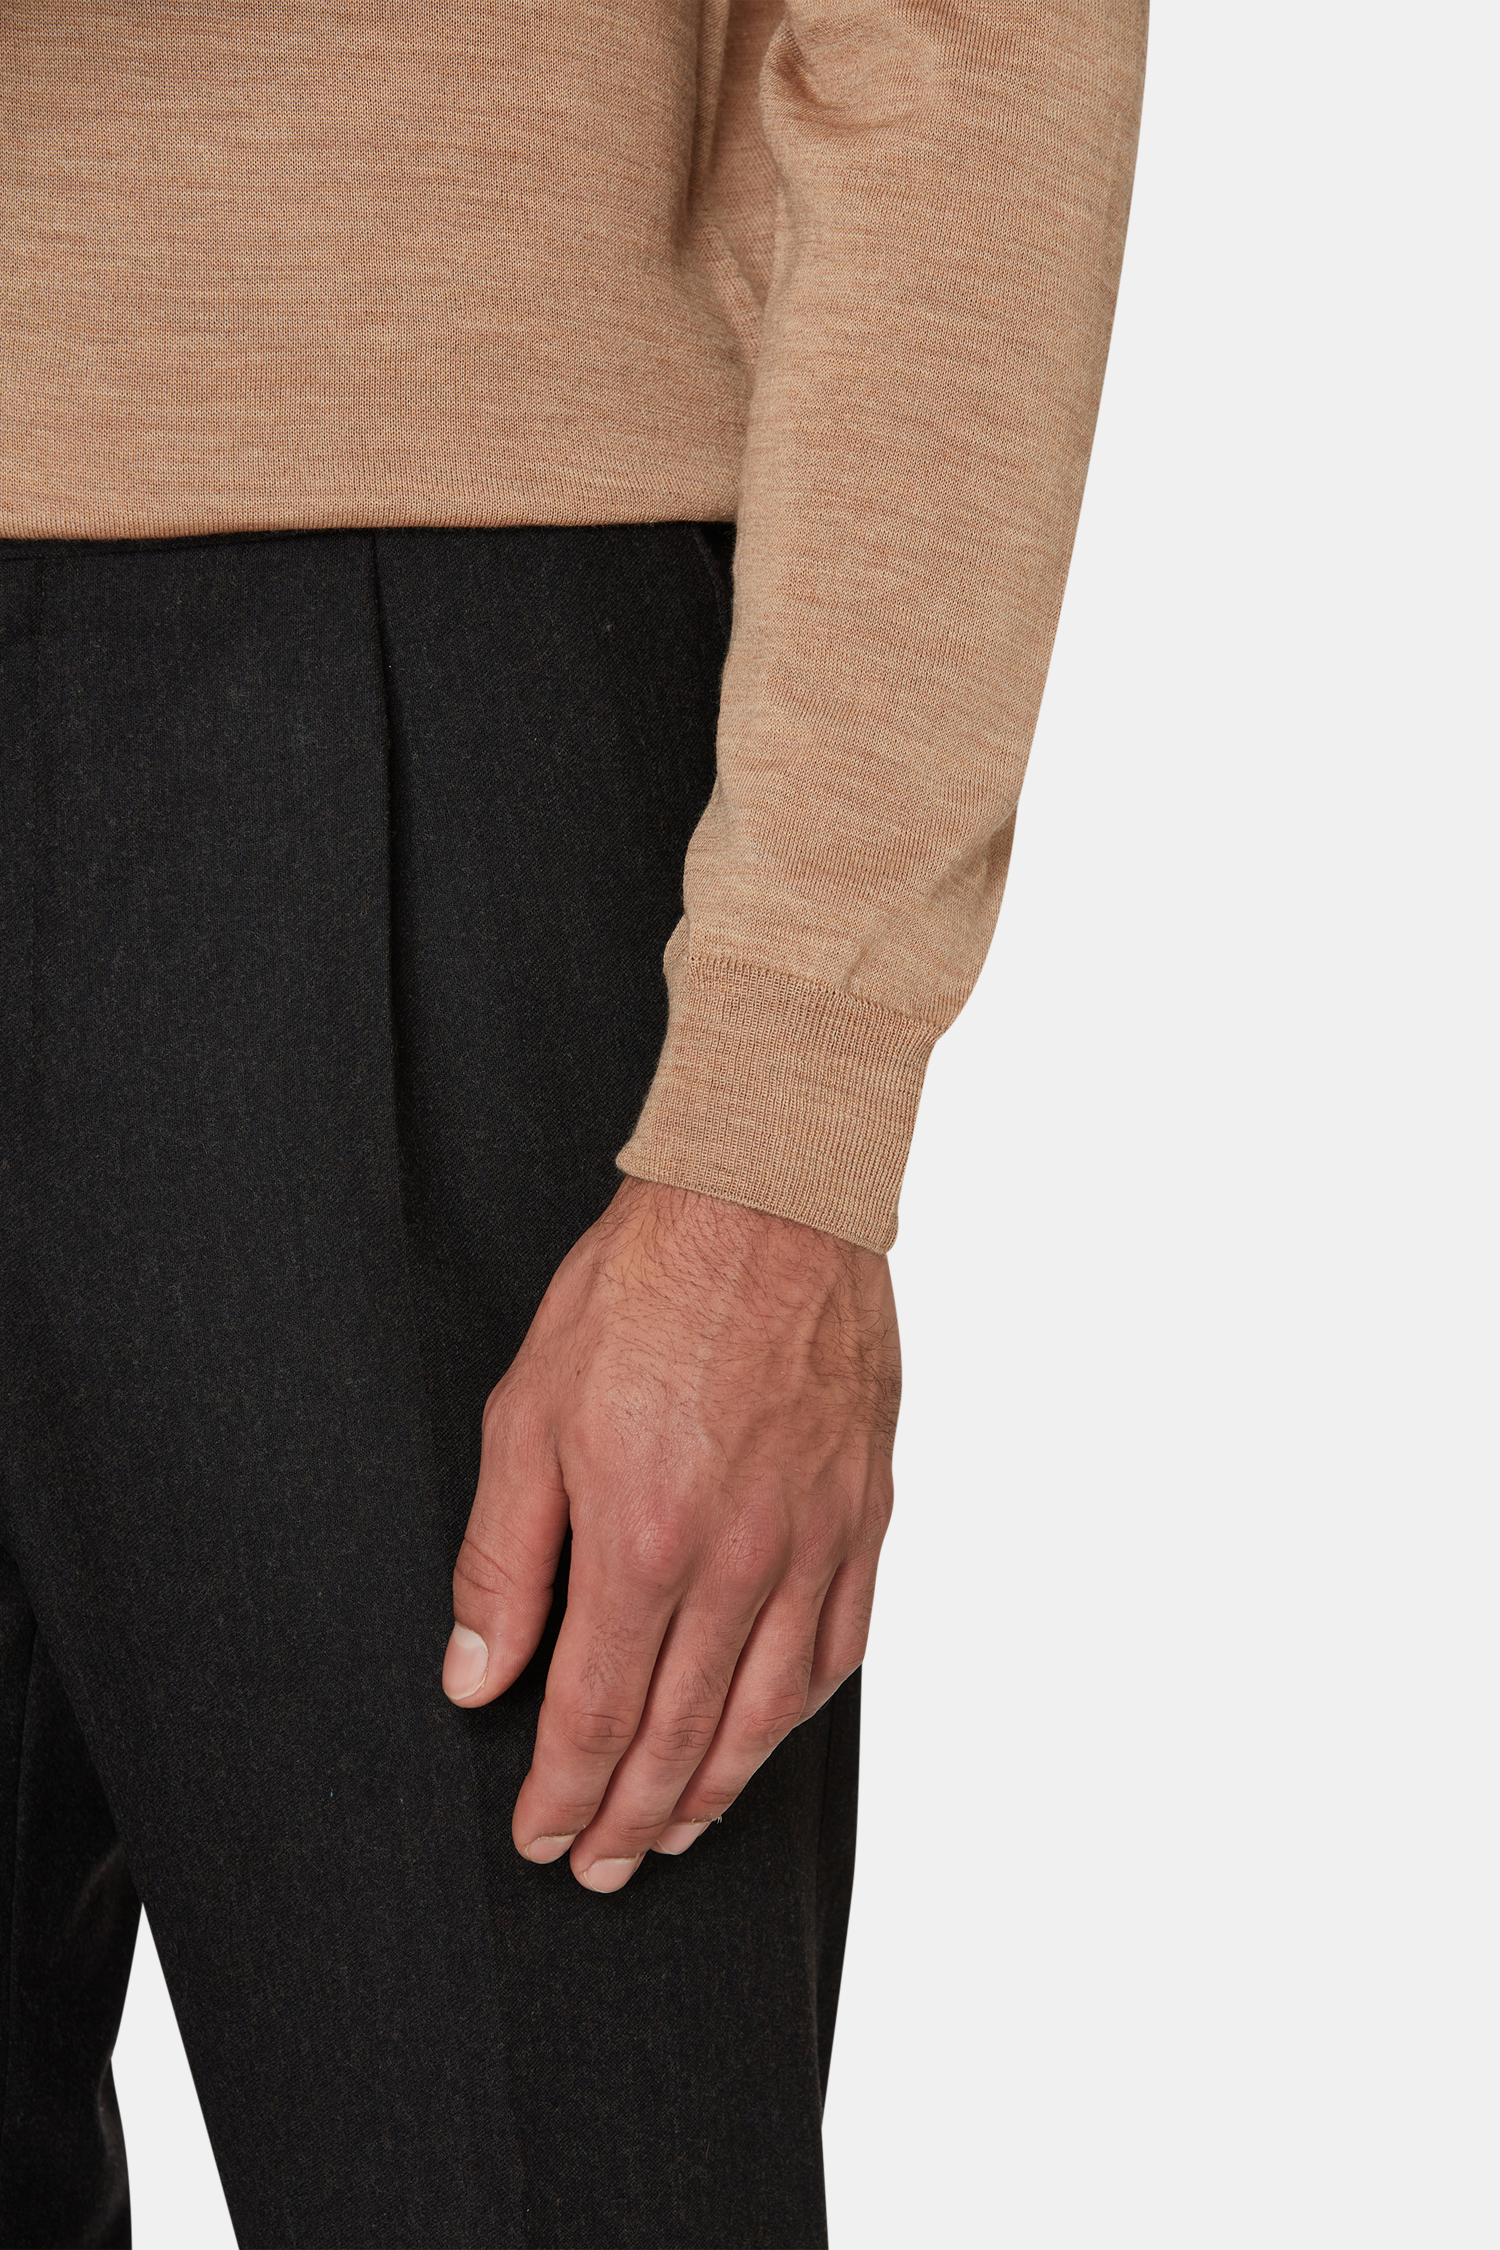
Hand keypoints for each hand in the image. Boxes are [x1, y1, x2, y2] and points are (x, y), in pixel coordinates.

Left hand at [441, 1176, 898, 1890]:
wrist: (768, 1200)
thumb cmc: (641, 1290)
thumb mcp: (528, 1414)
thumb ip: (505, 1558)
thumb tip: (475, 1673)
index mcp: (644, 1544)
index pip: (595, 1716)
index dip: (564, 1794)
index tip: (542, 1840)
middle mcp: (739, 1565)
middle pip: (683, 1735)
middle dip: (631, 1815)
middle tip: (602, 1867)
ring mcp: (814, 1543)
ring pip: (769, 1711)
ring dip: (718, 1787)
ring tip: (679, 1829)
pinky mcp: (864, 1512)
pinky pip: (843, 1645)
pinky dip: (802, 1709)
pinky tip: (774, 1730)